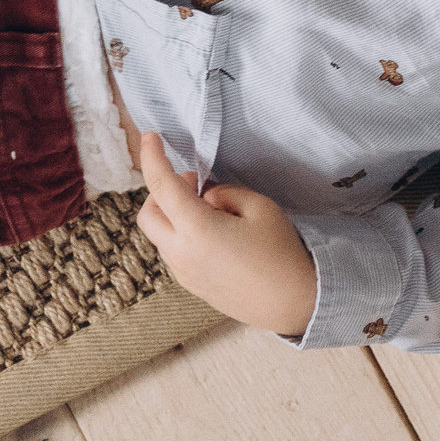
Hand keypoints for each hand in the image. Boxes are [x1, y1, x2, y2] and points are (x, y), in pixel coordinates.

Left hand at [136, 134, 320, 337]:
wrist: (290, 302)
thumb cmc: (281, 252)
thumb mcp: (261, 209)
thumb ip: (227, 194)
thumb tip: (206, 197)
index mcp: (197, 229)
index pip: (163, 186)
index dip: (152, 158)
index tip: (149, 137)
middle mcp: (180, 252)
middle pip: (148, 213)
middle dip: (161, 191)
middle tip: (194, 180)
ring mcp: (182, 271)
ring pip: (161, 233)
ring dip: (175, 213)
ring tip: (214, 209)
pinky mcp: (191, 284)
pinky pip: (175, 250)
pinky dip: (184, 233)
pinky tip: (217, 234)